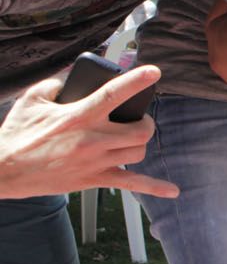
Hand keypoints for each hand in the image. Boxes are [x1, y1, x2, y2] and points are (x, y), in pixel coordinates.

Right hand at [0, 70, 177, 198]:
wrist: (3, 170)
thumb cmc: (18, 133)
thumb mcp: (33, 99)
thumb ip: (59, 82)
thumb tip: (78, 72)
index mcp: (78, 116)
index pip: (114, 95)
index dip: (137, 81)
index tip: (154, 72)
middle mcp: (92, 140)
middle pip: (140, 131)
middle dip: (145, 121)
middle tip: (137, 117)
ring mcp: (95, 162)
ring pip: (138, 152)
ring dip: (140, 143)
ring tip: (131, 138)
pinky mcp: (93, 179)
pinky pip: (131, 185)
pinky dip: (154, 187)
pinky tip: (172, 191)